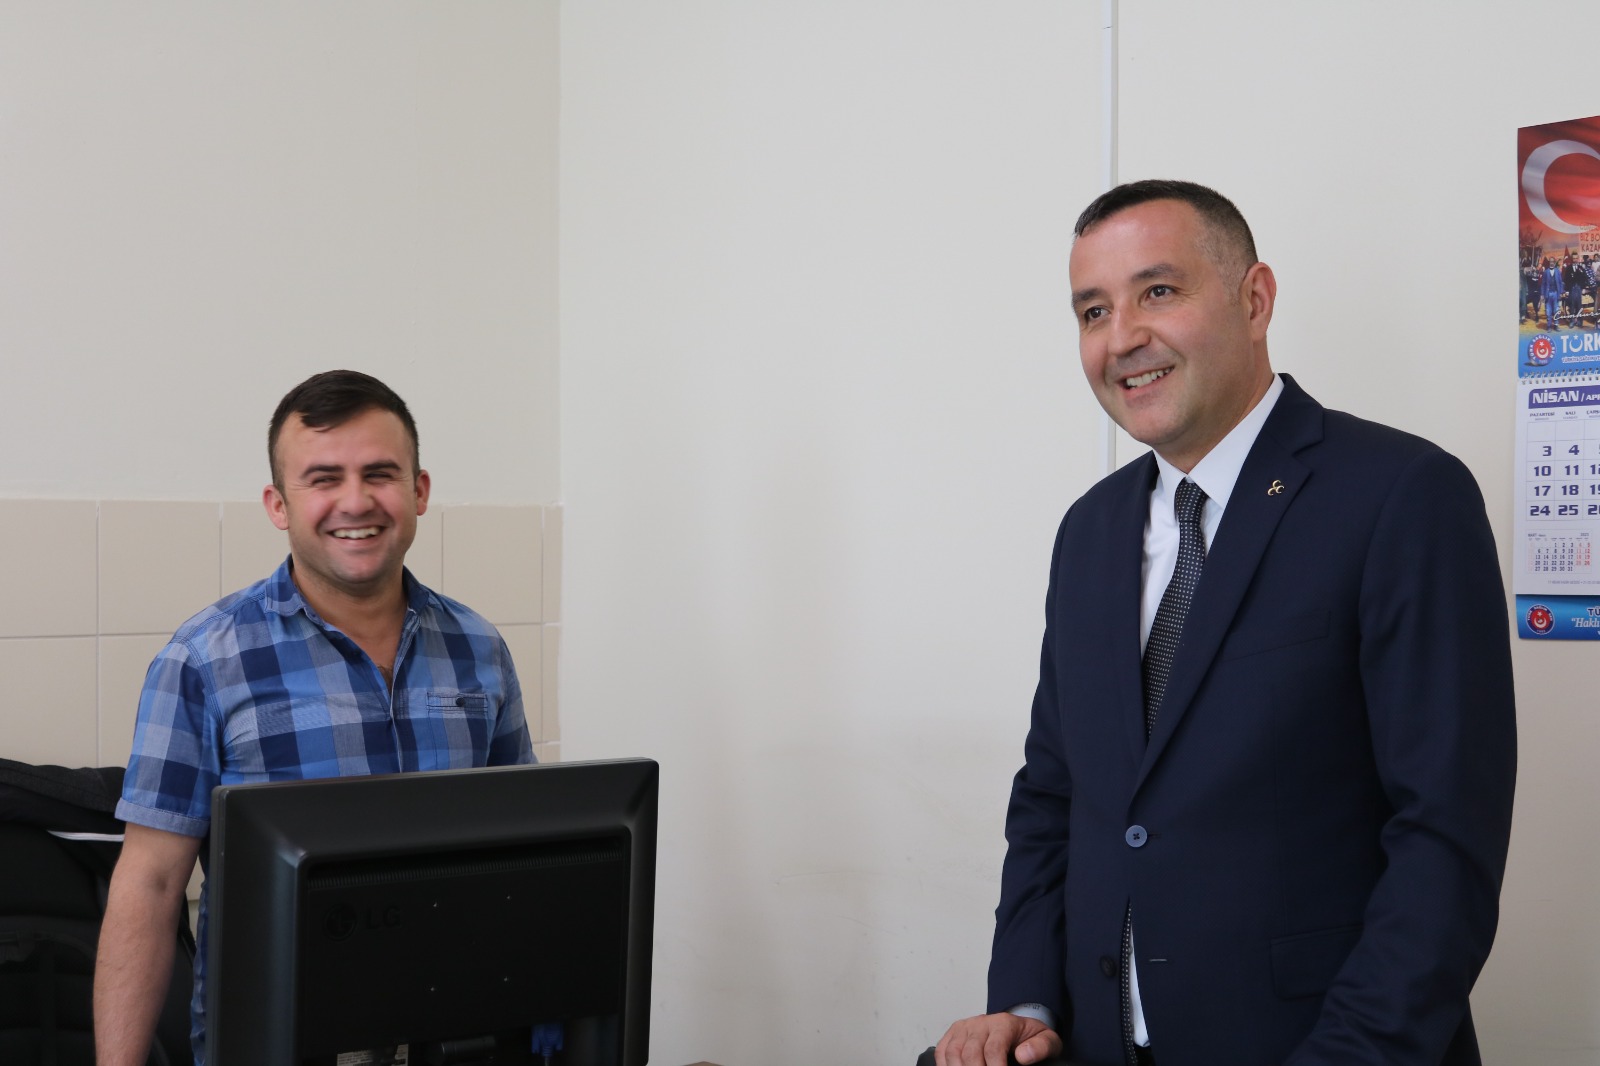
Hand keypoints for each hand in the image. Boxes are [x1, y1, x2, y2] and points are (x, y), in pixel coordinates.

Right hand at [935, 1012, 1061, 1065]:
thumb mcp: (1046, 1040)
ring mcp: (965, 1027)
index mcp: (1003, 1023)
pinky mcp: (954, 1033)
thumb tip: (1023, 1055)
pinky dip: (945, 1065)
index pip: (994, 1049)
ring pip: (953, 1052)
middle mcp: (981, 1023)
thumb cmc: (1029, 1037)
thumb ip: (1041, 1047)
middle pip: (971, 1053)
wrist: (1018, 1026)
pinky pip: (942, 1050)